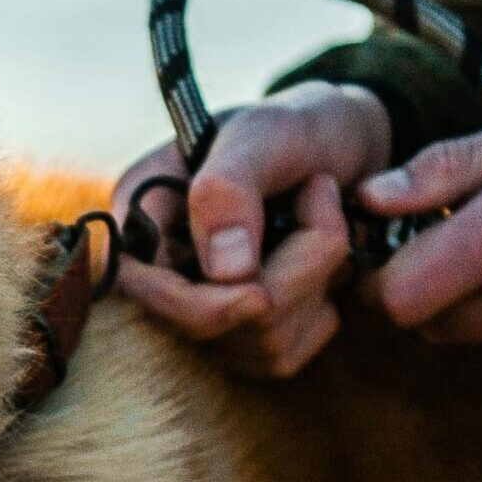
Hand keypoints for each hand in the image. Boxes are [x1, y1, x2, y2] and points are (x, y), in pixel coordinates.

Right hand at [110, 81, 391, 376]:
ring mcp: (200, 307)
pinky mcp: (243, 335)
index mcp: (139, 217)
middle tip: (323, 199)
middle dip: (286, 276)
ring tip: (328, 219)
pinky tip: (326, 264)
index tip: (260, 295)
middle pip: (206, 325)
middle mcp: (160, 270)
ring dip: (315, 284)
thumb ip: (228, 191)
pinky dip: (321, 311)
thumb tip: (223, 273)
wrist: (343, 141)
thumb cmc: (294, 126)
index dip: (200, 304)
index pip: (139, 288)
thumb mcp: (262, 134)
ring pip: (255, 346)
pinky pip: (283, 355)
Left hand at [357, 125, 481, 341]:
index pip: (403, 297)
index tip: (382, 246)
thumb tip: (370, 198)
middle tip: (426, 246)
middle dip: (413, 290)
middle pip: (431, 324)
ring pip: (464, 330)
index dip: (378, 277)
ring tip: (470, 251)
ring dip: (451, 301)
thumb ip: (438, 172)